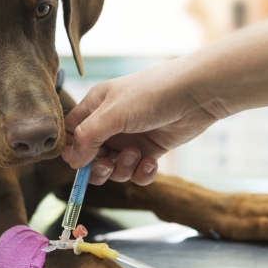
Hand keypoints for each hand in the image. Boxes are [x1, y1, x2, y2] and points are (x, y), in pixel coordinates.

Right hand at [62, 59, 218, 185]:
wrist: (196, 95)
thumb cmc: (151, 94)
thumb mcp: (113, 113)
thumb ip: (87, 137)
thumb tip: (72, 160)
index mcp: (95, 107)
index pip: (71, 134)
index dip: (73, 151)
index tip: (80, 161)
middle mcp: (110, 124)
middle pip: (91, 157)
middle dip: (98, 167)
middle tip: (108, 165)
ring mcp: (131, 138)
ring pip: (114, 168)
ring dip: (123, 168)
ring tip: (136, 154)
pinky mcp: (150, 150)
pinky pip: (137, 172)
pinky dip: (142, 173)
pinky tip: (151, 162)